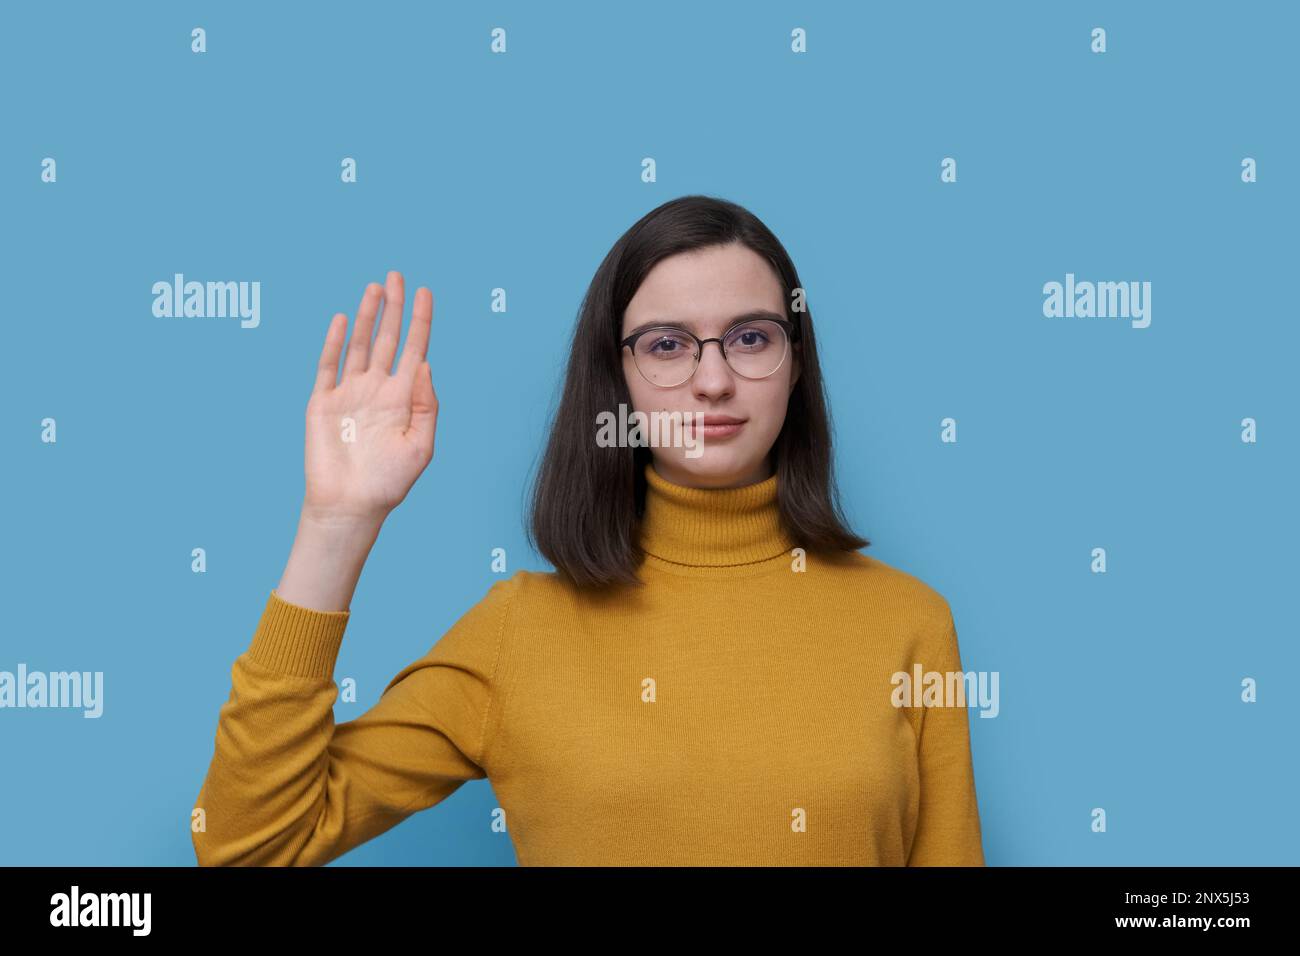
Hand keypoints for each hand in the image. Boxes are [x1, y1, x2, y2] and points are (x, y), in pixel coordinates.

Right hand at [301, 271, 437, 524]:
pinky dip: (335, 342)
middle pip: (387, 339)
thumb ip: (427, 405)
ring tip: (375, 287)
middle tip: (397, 276)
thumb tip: (426, 365)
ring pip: (359, 345)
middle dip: (393, 308)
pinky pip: (328, 365)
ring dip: (367, 316)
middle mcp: (376, 390)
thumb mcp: (421, 446)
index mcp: (403, 399)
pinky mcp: (322, 402)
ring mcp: (349, 394)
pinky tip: (344, 319)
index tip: (426, 293)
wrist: (350, 506)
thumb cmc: (388, 483)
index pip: (414, 350)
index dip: (420, 321)